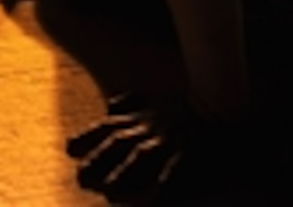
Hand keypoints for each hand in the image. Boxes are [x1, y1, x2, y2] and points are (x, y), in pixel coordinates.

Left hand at [67, 93, 248, 203]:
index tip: (70, 150)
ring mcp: (167, 140)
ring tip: (109, 194)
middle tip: (81, 179)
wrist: (222, 101)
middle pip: (116, 144)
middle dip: (97, 161)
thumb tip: (108, 106)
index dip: (86, 140)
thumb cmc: (187, 104)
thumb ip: (130, 102)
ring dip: (123, 174)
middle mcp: (147, 127)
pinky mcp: (188, 154)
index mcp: (138, 116)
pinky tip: (153, 204)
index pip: (104, 128)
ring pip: (140, 158)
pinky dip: (163, 190)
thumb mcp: (155, 96)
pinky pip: (173, 175)